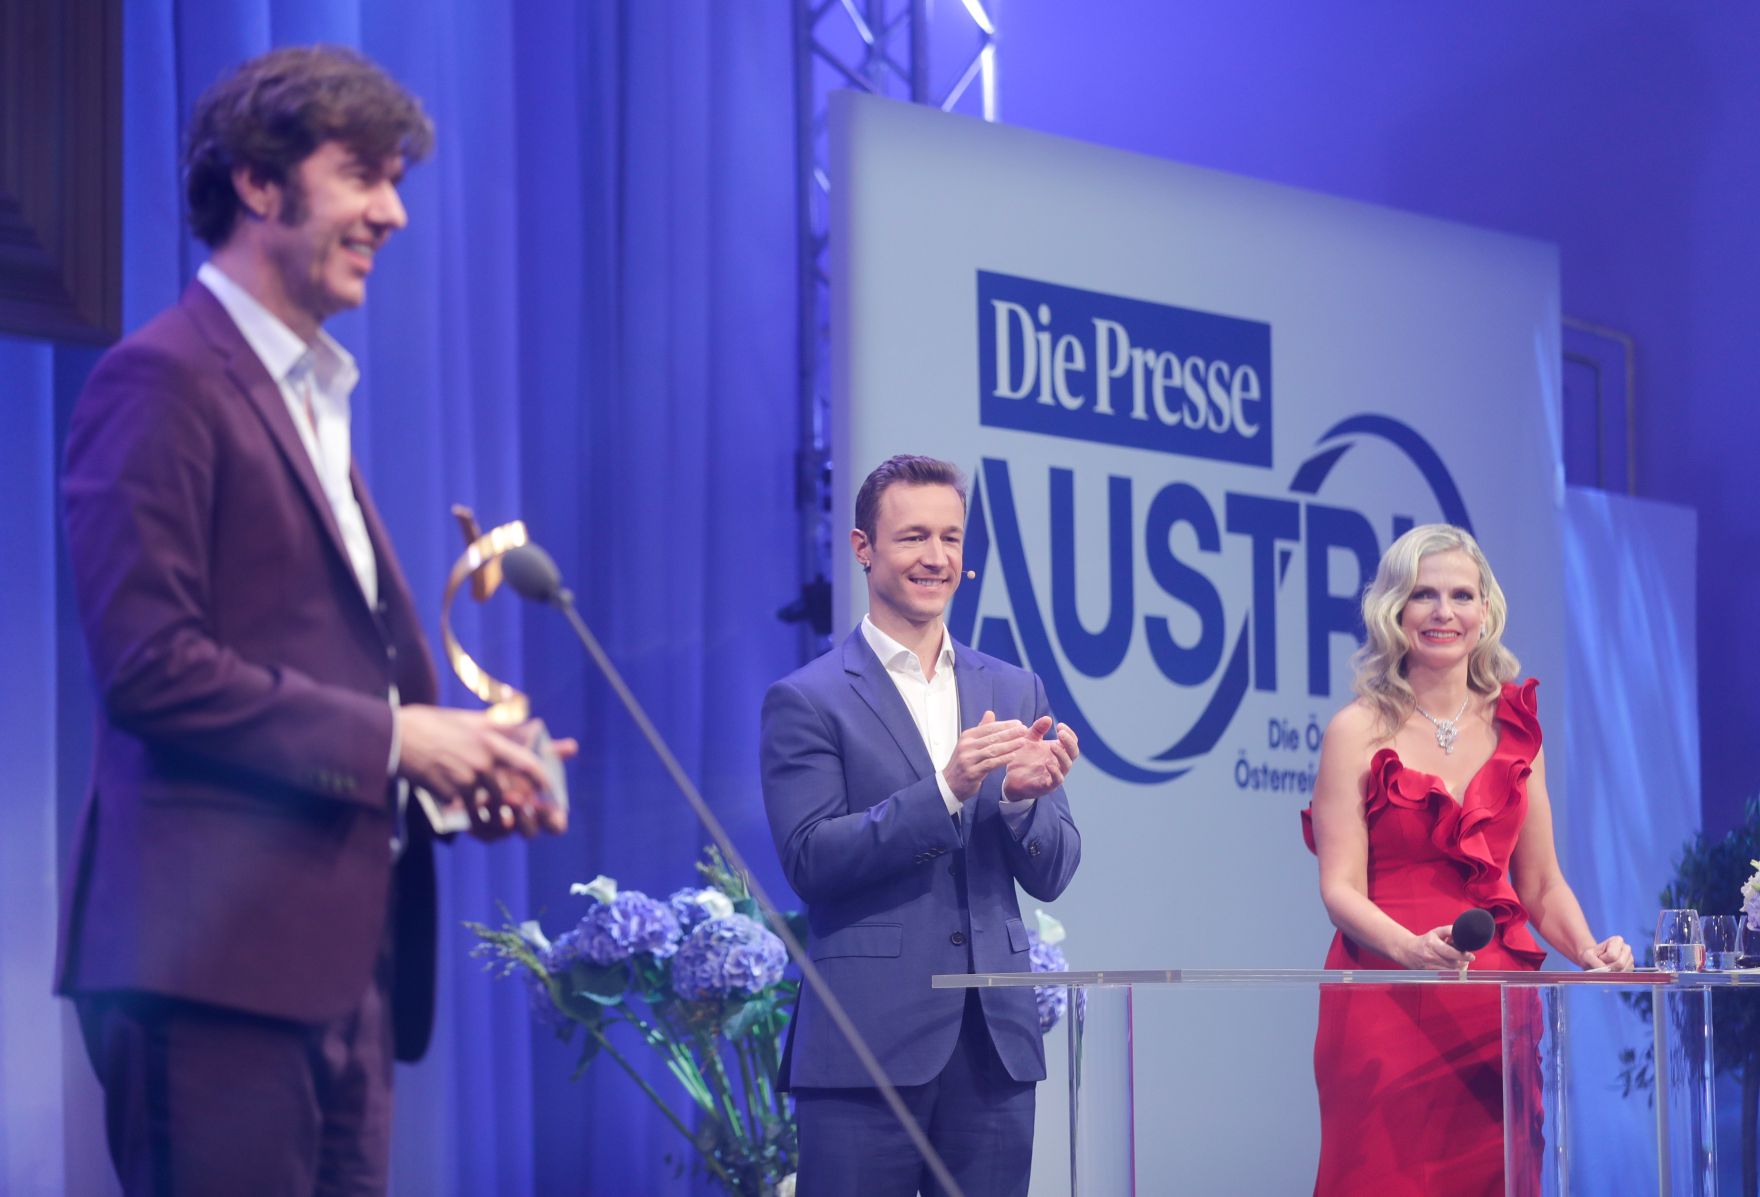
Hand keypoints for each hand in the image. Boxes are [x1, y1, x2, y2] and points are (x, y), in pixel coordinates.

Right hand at [397, 706, 557, 838]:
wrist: (397, 737)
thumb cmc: (433, 724)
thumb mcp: (469, 719)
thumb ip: (496, 723)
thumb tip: (521, 720)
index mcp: (490, 740)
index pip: (527, 764)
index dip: (542, 779)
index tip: (547, 788)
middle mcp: (483, 761)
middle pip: (510, 791)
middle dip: (517, 804)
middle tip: (522, 811)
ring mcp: (467, 779)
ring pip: (490, 805)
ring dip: (494, 815)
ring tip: (496, 820)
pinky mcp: (450, 793)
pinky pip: (467, 810)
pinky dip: (471, 817)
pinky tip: (469, 820)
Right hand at [943, 710, 1029, 801]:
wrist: (950, 784)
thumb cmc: (963, 762)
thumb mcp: (969, 743)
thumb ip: (981, 729)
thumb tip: (990, 713)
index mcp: (967, 736)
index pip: (989, 728)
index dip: (1005, 725)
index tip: (1018, 723)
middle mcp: (966, 746)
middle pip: (992, 737)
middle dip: (1010, 733)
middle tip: (1024, 730)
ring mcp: (968, 759)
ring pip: (993, 750)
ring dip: (1009, 745)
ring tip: (1022, 742)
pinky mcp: (972, 772)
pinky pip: (990, 764)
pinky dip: (1003, 759)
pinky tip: (1013, 756)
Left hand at [1001, 720, 1079, 801]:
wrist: (1011, 777)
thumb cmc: (1023, 758)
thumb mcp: (1029, 740)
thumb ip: (1037, 729)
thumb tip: (1048, 718)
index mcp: (1058, 751)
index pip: (1071, 742)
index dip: (1069, 733)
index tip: (1059, 725)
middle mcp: (1059, 762)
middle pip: (1074, 753)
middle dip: (1069, 742)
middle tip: (1060, 733)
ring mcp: (1055, 774)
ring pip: (1067, 765)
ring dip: (1062, 755)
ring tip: (1053, 746)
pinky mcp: (1047, 786)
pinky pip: (1057, 780)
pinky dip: (1055, 772)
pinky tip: (1048, 763)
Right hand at [1395, 926, 1473, 969]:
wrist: (1408, 951)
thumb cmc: (1425, 941)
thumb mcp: (1436, 932)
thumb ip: (1449, 930)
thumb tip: (1460, 931)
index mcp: (1432, 945)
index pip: (1449, 952)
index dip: (1462, 955)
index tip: (1471, 956)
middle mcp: (1431, 957)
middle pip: (1453, 964)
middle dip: (1463, 962)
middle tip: (1467, 957)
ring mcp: (1430, 967)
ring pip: (1452, 972)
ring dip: (1460, 968)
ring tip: (1460, 961)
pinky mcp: (1431, 975)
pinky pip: (1447, 976)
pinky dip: (1454, 973)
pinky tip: (1454, 967)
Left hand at [1578, 935, 1633, 971]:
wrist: (1593, 961)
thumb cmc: (1591, 956)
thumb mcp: (1587, 956)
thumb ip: (1595, 962)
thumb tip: (1606, 971)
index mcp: (1617, 940)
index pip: (1612, 955)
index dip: (1603, 959)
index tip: (1599, 957)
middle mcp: (1627, 948)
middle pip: (1620, 964)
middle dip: (1608, 967)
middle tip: (1602, 964)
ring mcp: (1631, 959)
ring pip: (1623, 971)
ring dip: (1612, 972)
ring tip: (1607, 967)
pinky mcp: (1632, 968)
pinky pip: (1625, 976)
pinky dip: (1616, 976)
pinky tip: (1612, 971)